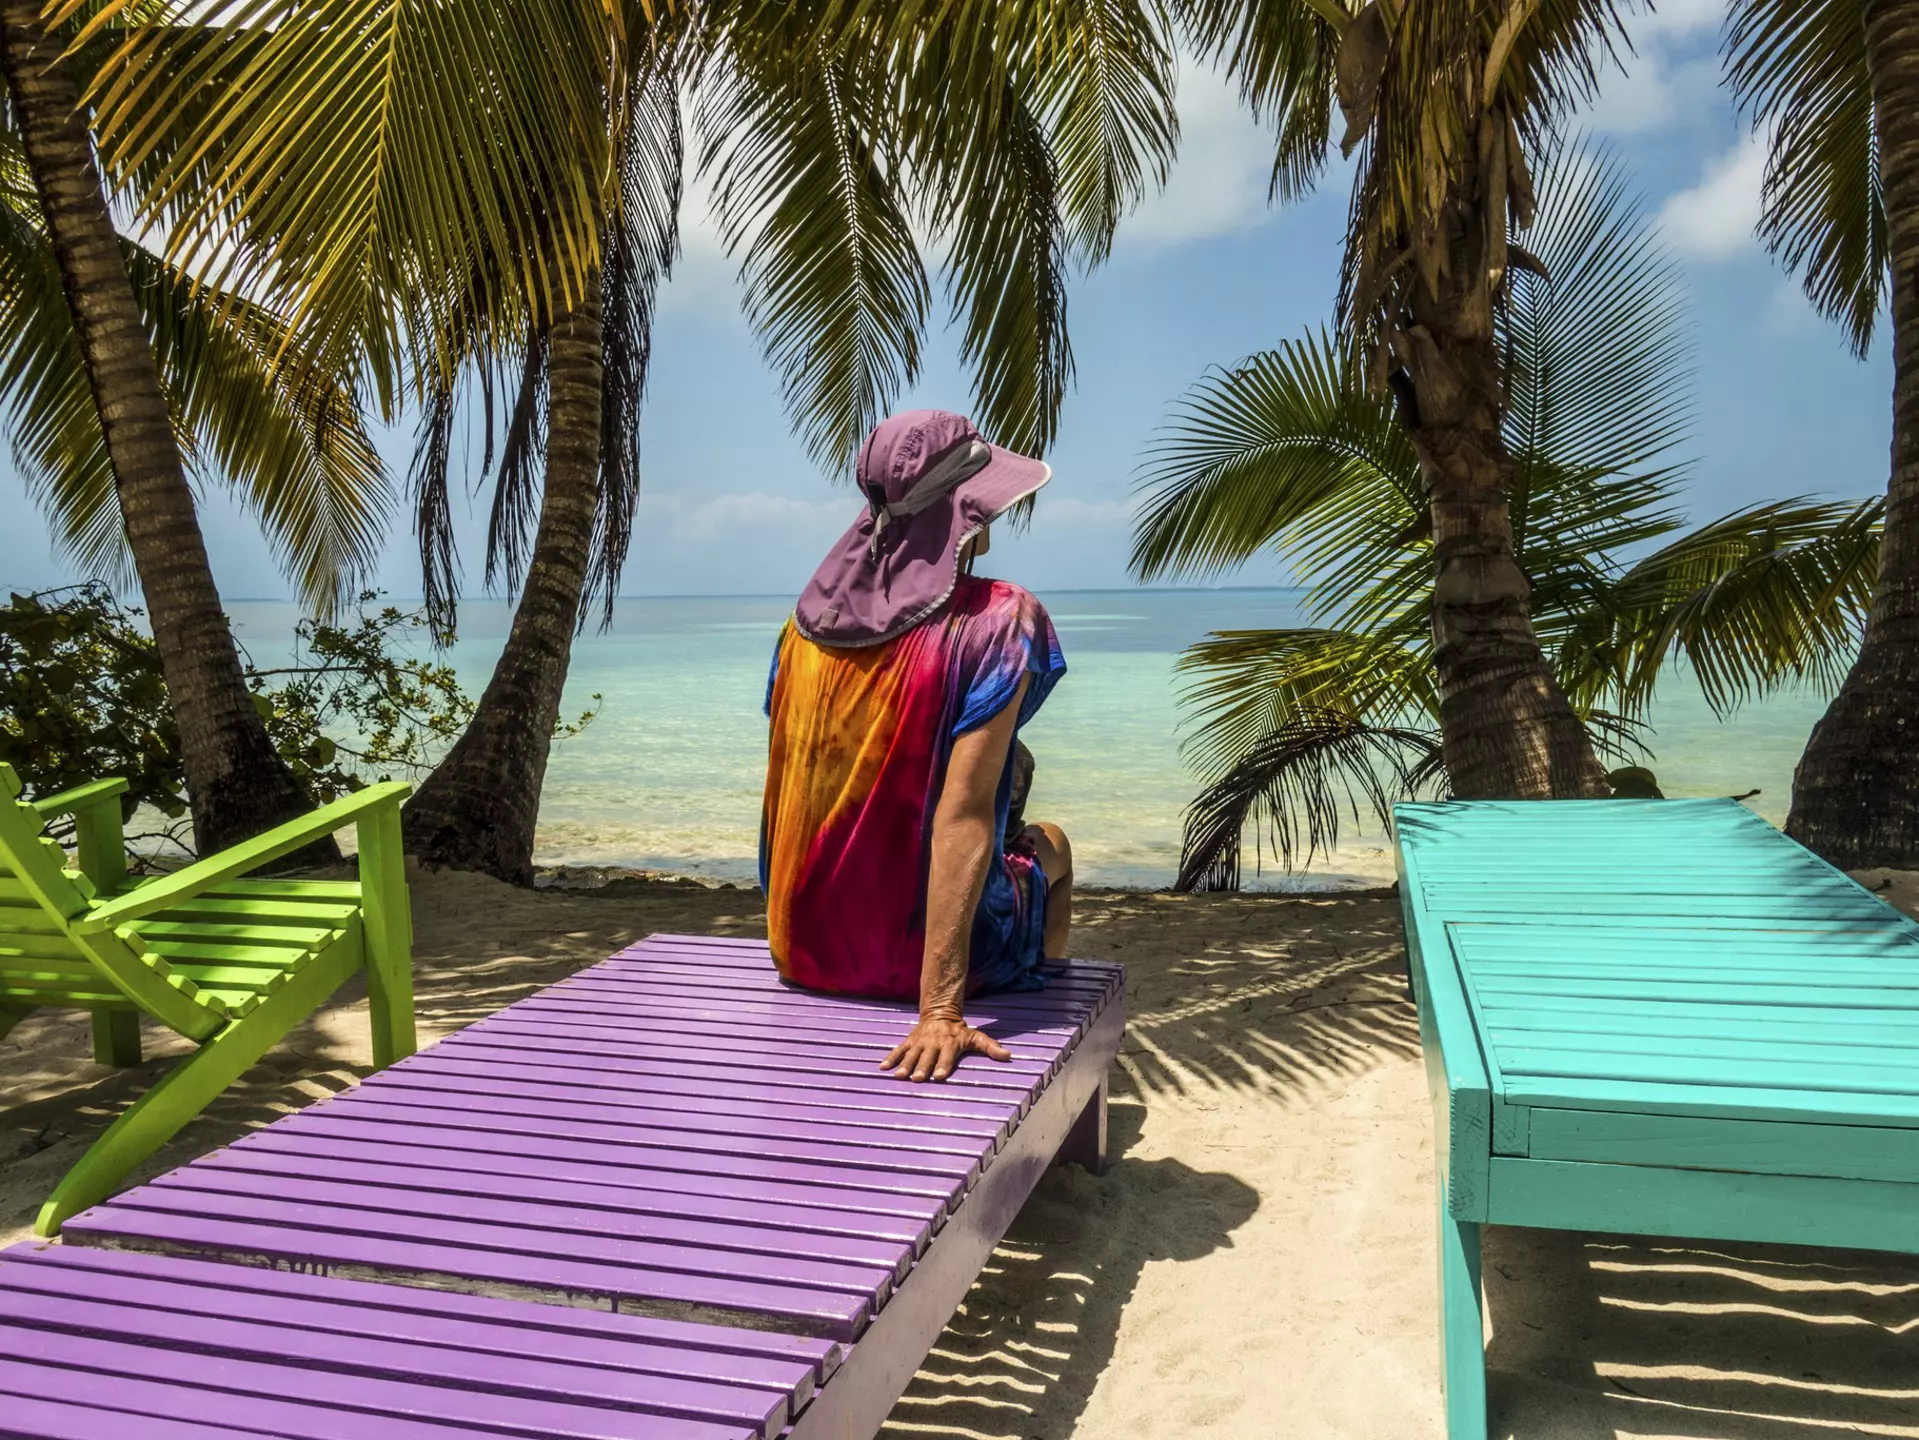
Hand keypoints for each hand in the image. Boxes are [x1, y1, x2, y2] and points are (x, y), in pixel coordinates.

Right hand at [881, 1014, 1011, 1081]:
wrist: (939, 1012)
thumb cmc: (960, 1031)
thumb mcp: (976, 1036)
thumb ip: (991, 1047)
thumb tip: (1008, 1056)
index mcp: (950, 1043)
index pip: (947, 1056)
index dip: (943, 1066)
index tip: (940, 1076)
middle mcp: (933, 1042)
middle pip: (927, 1057)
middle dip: (922, 1068)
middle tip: (917, 1078)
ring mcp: (920, 1042)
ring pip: (911, 1054)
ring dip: (905, 1065)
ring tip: (899, 1076)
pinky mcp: (910, 1041)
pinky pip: (898, 1049)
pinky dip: (891, 1058)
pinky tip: (883, 1068)